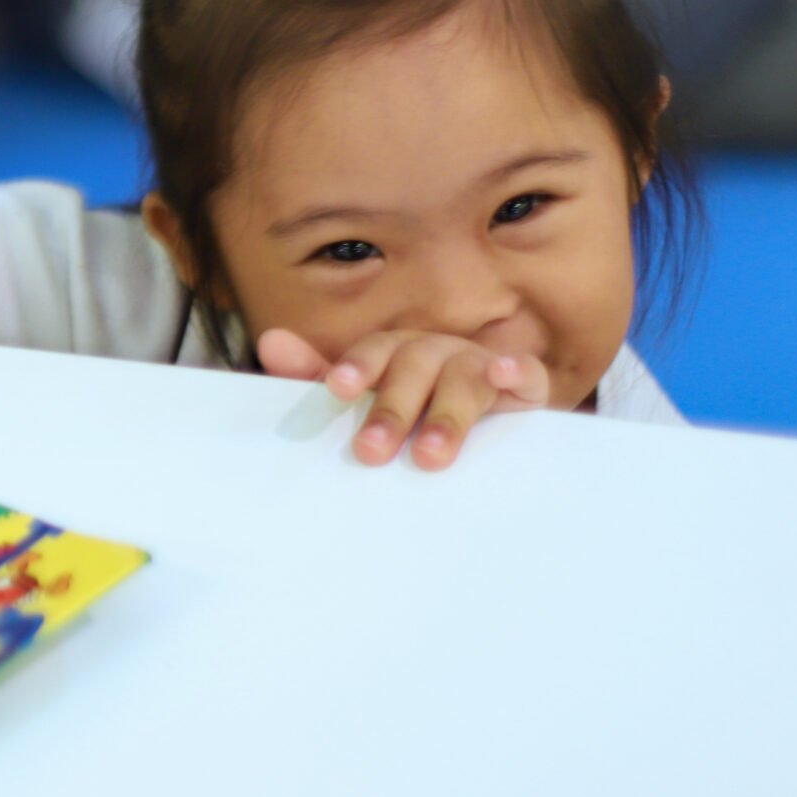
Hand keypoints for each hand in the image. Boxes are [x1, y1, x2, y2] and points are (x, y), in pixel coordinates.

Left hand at [258, 326, 549, 469]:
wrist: (496, 417)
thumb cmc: (417, 406)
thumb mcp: (370, 396)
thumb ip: (321, 375)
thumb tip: (270, 341)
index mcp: (397, 353)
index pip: (374, 353)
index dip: (357, 367)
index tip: (337, 389)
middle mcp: (436, 352)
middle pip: (413, 369)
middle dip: (392, 410)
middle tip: (371, 452)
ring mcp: (480, 366)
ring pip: (463, 378)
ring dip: (446, 414)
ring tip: (430, 456)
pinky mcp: (525, 387)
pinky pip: (525, 374)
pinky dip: (515, 371)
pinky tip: (502, 374)